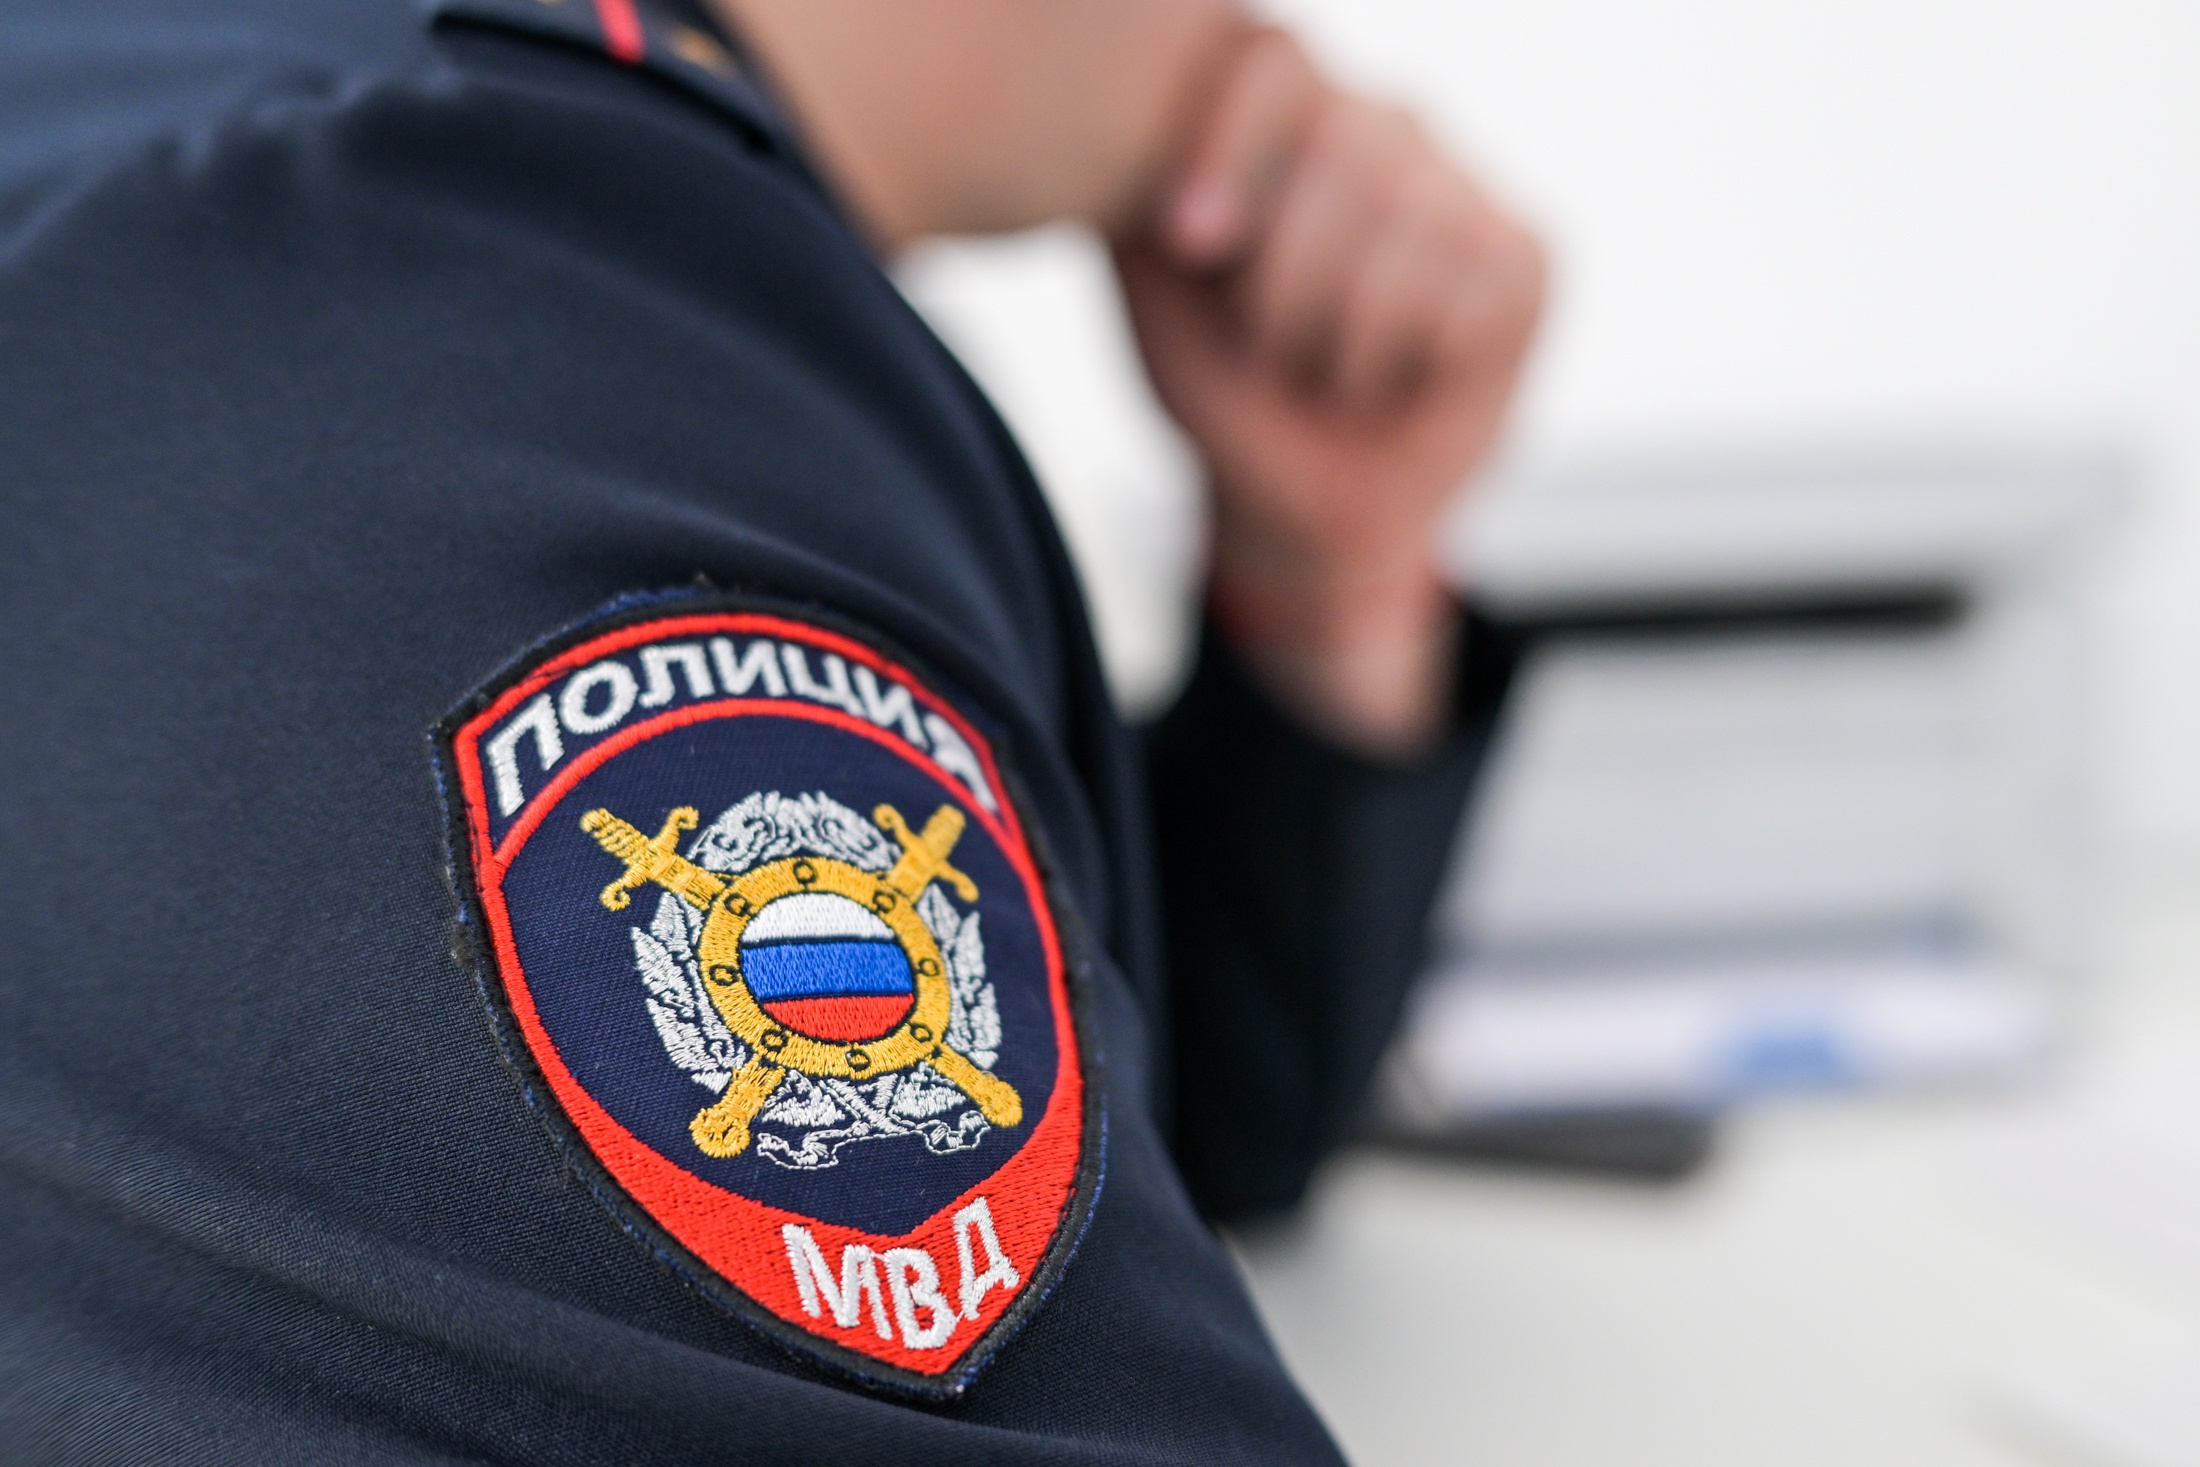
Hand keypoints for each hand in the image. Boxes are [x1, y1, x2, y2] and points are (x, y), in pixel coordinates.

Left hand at [1114, 28, 1543, 756]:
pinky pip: (1467, 290)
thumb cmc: (1225, 387)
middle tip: (1270, 343)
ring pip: (1410, 218)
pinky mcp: (1529, 256)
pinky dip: (1408, 361)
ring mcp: (1464, 182)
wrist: (1299, 504)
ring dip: (1342, 333)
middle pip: (1344, 138)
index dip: (1235, 142)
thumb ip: (1148, 193)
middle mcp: (1383, 121)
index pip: (1275, 58)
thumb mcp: (1157, 293)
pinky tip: (1398, 376)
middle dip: (1284, 275)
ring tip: (1329, 366)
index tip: (1191, 239)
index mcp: (1287, 112)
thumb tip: (1159, 125)